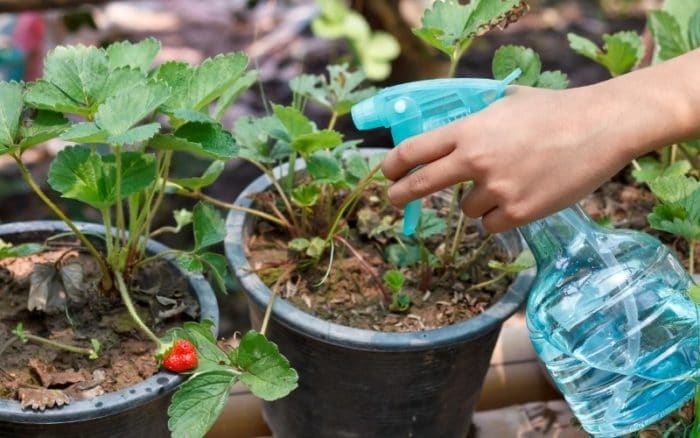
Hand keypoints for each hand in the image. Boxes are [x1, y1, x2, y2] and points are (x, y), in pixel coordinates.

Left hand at [381, 85, 636, 232]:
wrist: (601, 127)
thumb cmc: (555, 110)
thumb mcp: (506, 103)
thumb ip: (475, 119)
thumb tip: (451, 132)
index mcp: (468, 130)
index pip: (414, 150)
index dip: (394, 164)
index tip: (388, 174)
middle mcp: (475, 160)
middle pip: (421, 185)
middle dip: (401, 195)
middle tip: (394, 199)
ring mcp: (496, 188)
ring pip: (467, 209)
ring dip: (479, 201)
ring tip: (512, 181)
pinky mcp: (519, 212)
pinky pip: (491, 224)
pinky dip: (500, 216)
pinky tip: (523, 198)